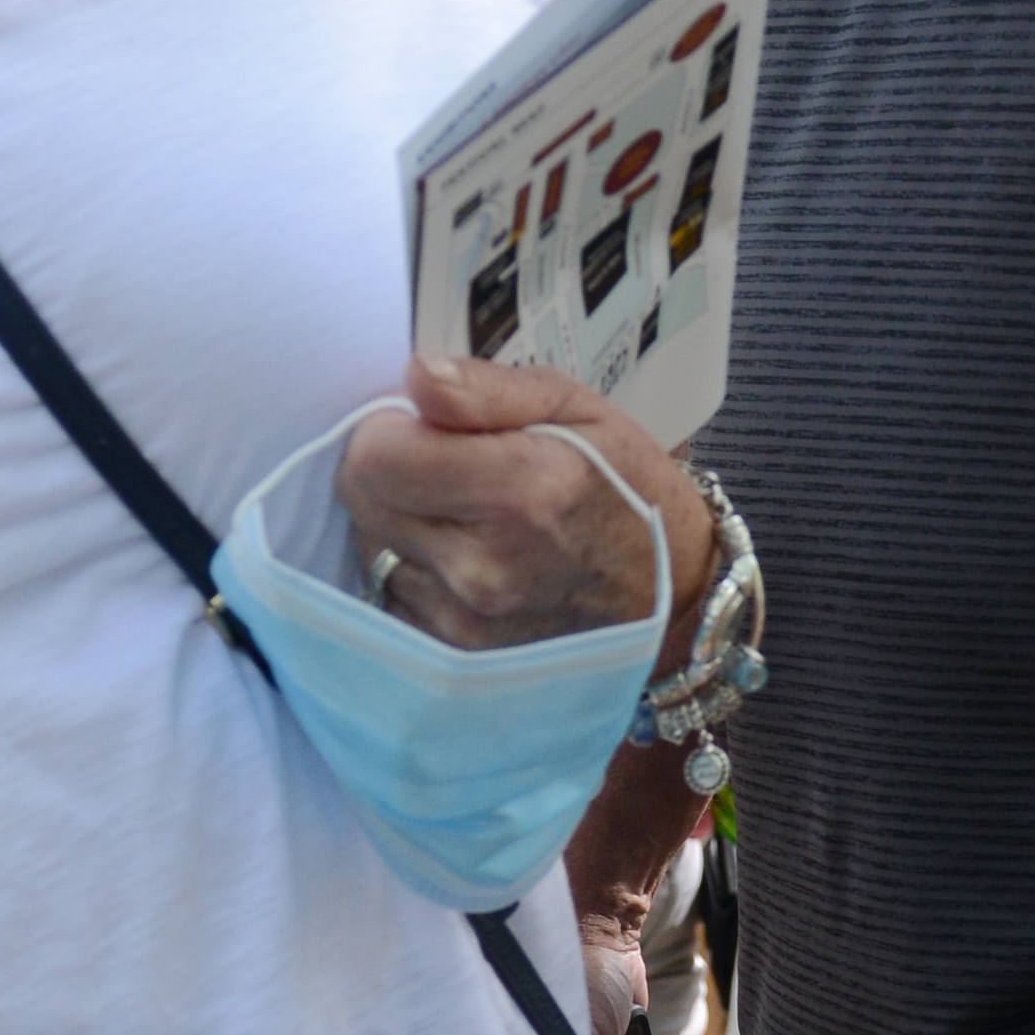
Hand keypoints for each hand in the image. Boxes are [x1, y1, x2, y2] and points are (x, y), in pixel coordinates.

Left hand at [338, 358, 709, 658]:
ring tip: (461, 516)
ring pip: (370, 549)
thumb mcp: (578, 409)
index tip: (422, 426)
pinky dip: (411, 572)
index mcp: (517, 490)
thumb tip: (415, 377)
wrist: (674, 597)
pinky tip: (460, 560)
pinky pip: (390, 598)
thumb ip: (487, 389)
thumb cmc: (628, 491)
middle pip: (360, 502)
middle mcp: (483, 565)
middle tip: (443, 468)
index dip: (387, 428)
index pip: (374, 456)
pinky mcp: (456, 657)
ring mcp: (467, 620)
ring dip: (397, 524)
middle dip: (388, 472)